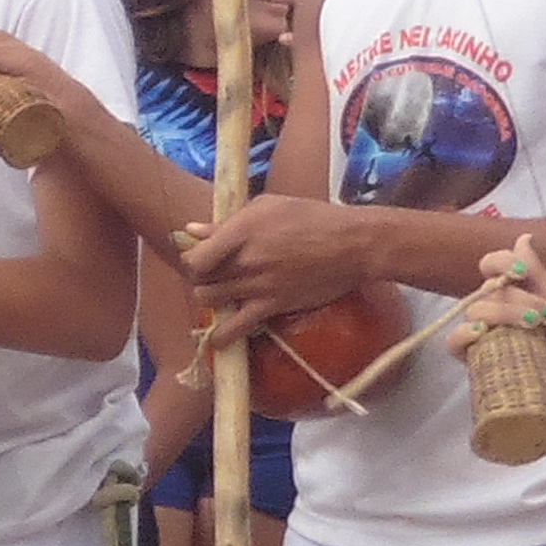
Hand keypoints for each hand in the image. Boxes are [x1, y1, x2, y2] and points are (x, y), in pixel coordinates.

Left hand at [175, 192, 389, 322]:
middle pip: (199, 280)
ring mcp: (257, 285)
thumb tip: (192, 230)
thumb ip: (227, 221)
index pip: (193, 257)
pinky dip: (223, 336)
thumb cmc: (312, 218)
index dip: (192, 261)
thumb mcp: (268, 207)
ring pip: (210, 302)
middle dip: (201, 279)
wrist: (353, 244)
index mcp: (240, 232)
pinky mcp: (273, 306)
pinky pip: (236, 329)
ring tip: (223, 295)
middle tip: (214, 276)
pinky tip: (219, 338)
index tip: (202, 259)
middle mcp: (244, 261)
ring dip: (211, 301)